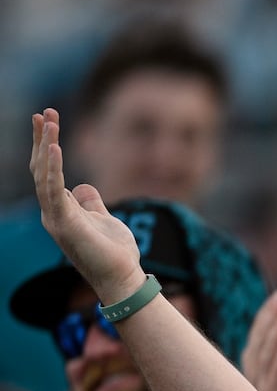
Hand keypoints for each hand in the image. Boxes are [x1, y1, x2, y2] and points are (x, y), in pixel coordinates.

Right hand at [30, 109, 145, 300]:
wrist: (122, 278)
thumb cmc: (114, 253)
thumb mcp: (104, 219)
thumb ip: (91, 202)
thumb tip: (83, 186)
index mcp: (61, 208)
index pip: (48, 171)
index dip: (46, 145)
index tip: (49, 119)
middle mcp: (52, 211)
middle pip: (41, 168)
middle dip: (42, 139)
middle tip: (44, 112)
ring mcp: (55, 217)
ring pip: (44, 175)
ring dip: (45, 146)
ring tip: (48, 121)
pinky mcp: (63, 223)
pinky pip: (52, 190)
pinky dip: (52, 168)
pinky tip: (53, 147)